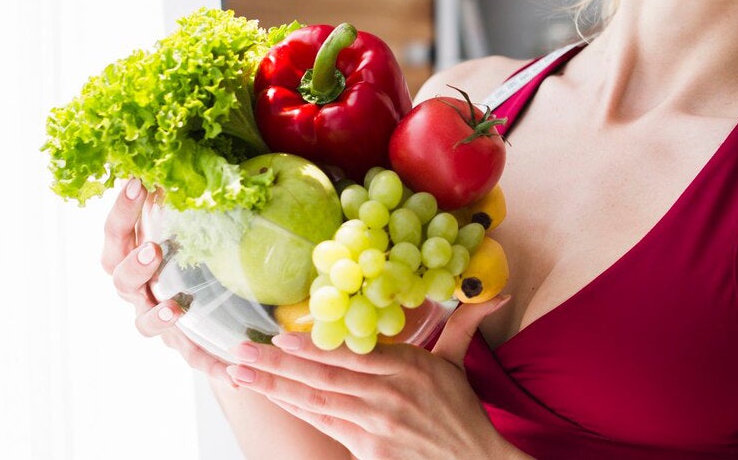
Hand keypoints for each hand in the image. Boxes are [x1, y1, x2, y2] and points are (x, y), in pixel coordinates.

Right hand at [101, 177, 236, 387]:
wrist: (218, 306)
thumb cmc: (202, 250)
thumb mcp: (201, 226)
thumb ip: (206, 198)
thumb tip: (234, 162)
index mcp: (135, 253)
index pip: (117, 233)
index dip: (122, 210)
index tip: (137, 181)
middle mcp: (138, 289)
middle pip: (120, 280)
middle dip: (133, 266)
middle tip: (153, 252)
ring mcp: (156, 319)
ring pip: (145, 322)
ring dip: (157, 314)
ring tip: (176, 308)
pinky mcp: (184, 345)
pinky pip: (193, 357)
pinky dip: (208, 363)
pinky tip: (228, 371)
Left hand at [224, 296, 521, 459]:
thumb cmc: (460, 411)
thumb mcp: (457, 362)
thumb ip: (464, 323)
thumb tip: (497, 294)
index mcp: (407, 365)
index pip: (350, 352)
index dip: (312, 345)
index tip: (278, 335)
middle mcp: (388, 392)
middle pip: (323, 375)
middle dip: (276, 364)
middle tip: (239, 351)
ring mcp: (376, 422)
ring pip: (316, 400)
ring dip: (274, 387)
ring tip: (241, 374)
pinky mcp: (369, 448)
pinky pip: (324, 424)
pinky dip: (295, 410)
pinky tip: (272, 398)